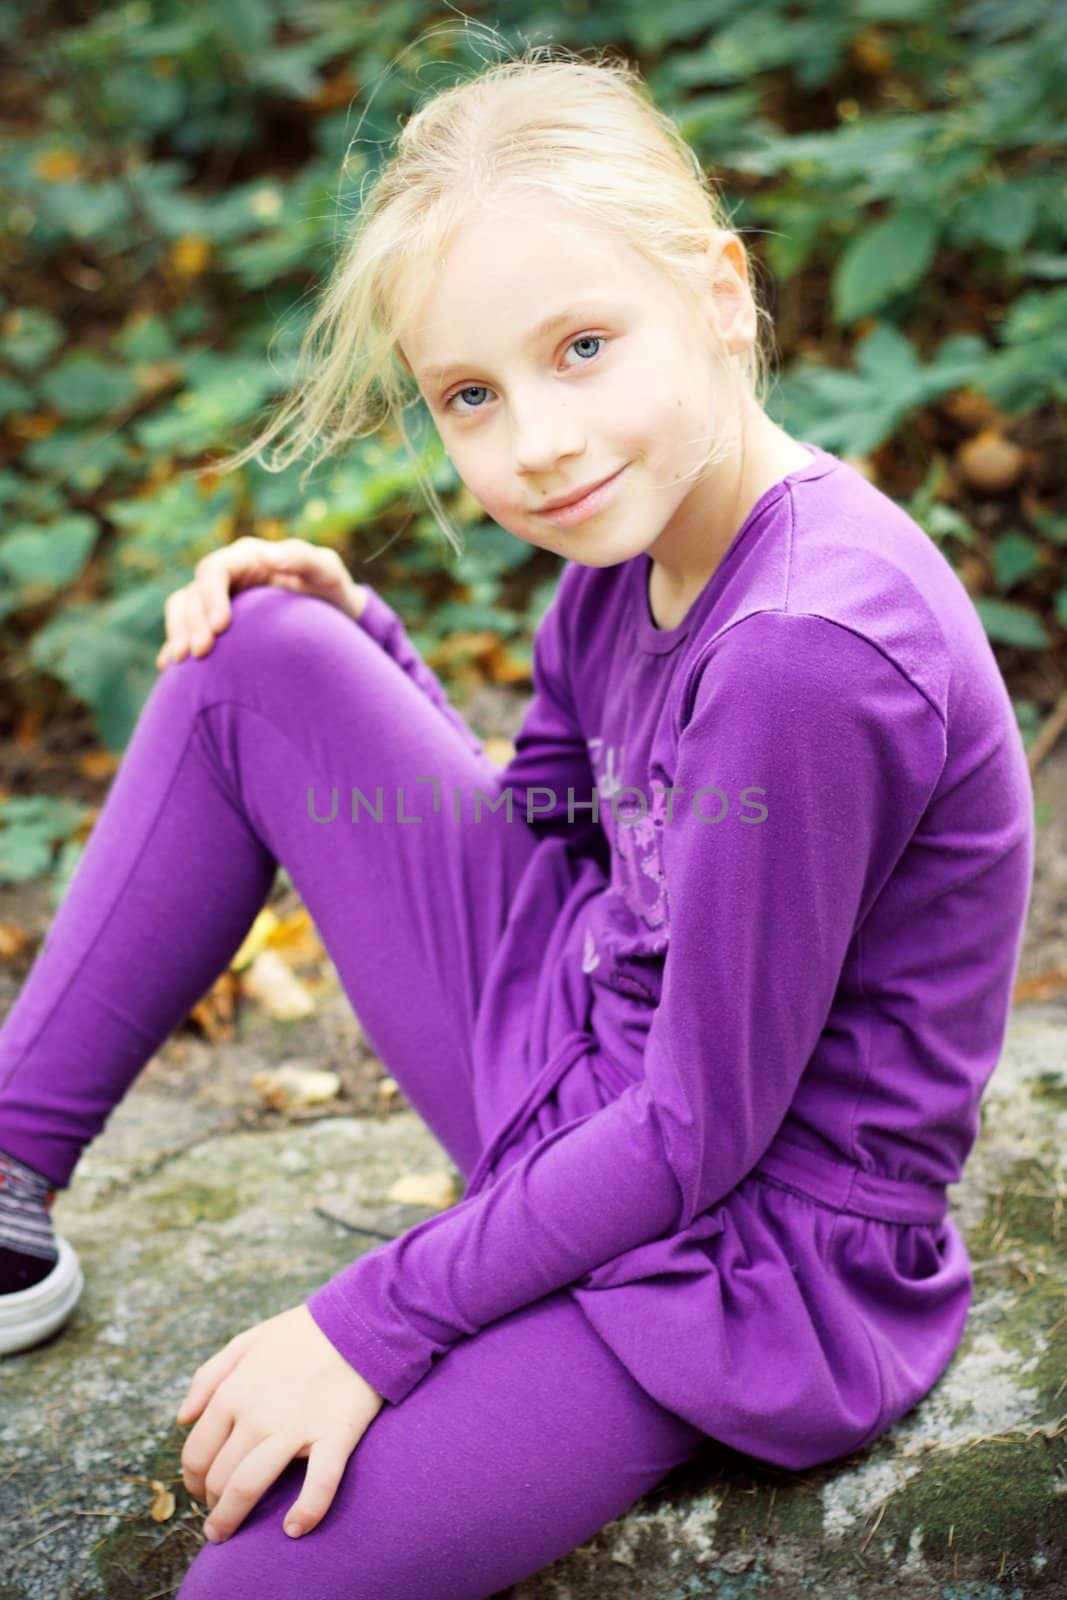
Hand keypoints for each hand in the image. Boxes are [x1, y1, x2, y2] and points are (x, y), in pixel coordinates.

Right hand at [156, 535, 368, 668]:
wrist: (333, 614)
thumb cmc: (330, 589)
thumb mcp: (327, 571)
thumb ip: (303, 559)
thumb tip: (270, 555)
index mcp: (246, 558)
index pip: (214, 570)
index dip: (211, 596)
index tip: (220, 626)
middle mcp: (226, 576)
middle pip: (192, 593)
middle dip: (191, 621)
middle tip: (201, 653)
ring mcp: (217, 599)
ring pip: (181, 609)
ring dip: (176, 632)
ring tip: (180, 661)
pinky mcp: (213, 621)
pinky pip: (183, 629)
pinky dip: (173, 644)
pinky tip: (167, 666)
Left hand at [177, 1304, 383, 1542]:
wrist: (360, 1319)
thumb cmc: (303, 1332)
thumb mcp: (248, 1340)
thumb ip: (209, 1376)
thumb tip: (181, 1419)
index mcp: (233, 1393)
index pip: (197, 1453)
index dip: (194, 1480)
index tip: (202, 1493)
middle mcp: (256, 1414)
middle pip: (218, 1477)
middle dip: (211, 1504)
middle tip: (217, 1517)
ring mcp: (295, 1427)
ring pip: (248, 1488)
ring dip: (232, 1519)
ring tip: (229, 1537)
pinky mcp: (334, 1436)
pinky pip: (318, 1486)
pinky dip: (305, 1514)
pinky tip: (294, 1529)